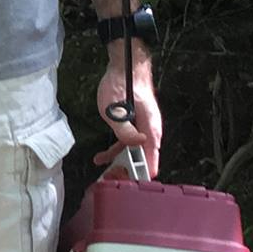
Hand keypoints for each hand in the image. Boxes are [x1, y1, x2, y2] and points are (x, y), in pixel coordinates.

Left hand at [92, 49, 162, 178]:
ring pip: (134, 152)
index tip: (132, 185)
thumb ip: (125, 128)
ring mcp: (142, 128)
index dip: (142, 172)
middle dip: (128, 171)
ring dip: (120, 163)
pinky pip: (127, 143)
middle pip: (143, 158)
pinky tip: (101, 157)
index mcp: (150, 128)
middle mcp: (149, 131)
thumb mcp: (116, 108)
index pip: (151, 157)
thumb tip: (137, 145)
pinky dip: (116, 151)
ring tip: (104, 174)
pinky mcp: (134, 126)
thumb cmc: (122, 84)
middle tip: (111, 179)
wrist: (126, 66)